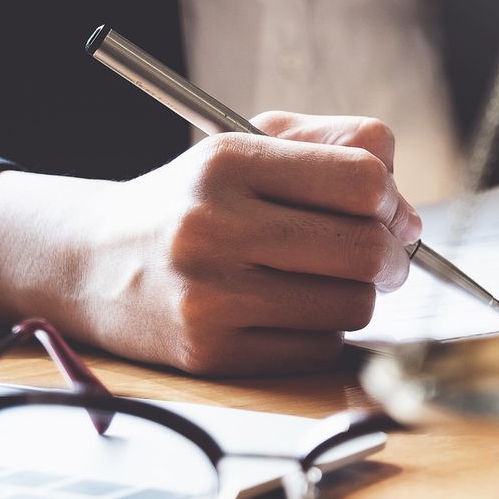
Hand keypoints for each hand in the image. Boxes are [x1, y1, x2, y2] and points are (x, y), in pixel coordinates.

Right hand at [0, 114, 421, 374]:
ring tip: (327, 281)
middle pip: (366, 249)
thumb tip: (405, 209)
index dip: (392, 201)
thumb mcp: (249, 145)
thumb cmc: (194, 200)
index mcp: (228, 160)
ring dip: (358, 296)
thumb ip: (336, 146)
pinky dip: (323, 332)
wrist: (93, 262)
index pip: (362, 180)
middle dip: (391, 257)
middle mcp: (213, 226)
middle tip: (383, 257)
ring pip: (352, 305)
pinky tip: (292, 312)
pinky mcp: (211, 353)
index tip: (388, 213)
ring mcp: (209, 295)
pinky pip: (319, 350)